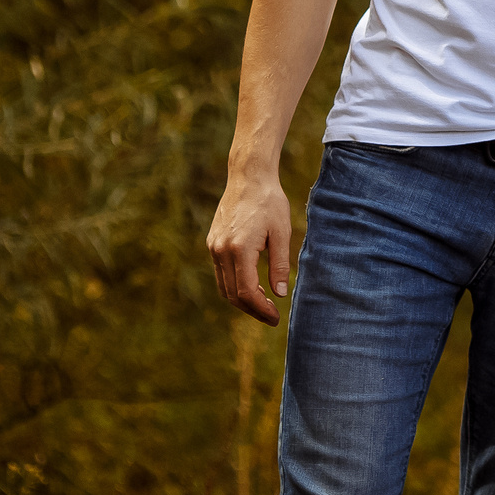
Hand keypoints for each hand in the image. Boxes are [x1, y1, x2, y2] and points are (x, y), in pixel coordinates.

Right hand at [206, 169, 293, 326]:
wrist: (248, 177)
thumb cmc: (269, 201)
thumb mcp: (282, 231)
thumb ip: (280, 264)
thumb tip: (280, 294)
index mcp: (239, 248)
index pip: (246, 292)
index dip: (261, 309)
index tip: (276, 317)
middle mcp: (221, 250)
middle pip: (232, 294)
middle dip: (252, 310)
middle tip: (272, 316)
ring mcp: (214, 246)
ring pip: (223, 286)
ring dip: (242, 300)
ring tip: (264, 305)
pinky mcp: (212, 242)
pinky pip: (221, 273)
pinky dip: (234, 285)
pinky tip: (252, 285)